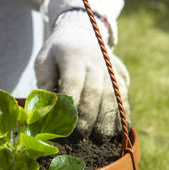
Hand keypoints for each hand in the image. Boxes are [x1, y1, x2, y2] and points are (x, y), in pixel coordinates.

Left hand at [35, 10, 129, 139]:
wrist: (82, 31)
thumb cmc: (57, 51)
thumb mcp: (44, 60)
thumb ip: (44, 82)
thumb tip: (45, 107)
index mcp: (73, 56)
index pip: (73, 82)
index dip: (70, 105)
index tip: (65, 124)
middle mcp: (96, 60)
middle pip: (95, 91)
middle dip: (88, 116)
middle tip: (81, 135)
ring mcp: (111, 66)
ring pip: (113, 95)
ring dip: (109, 118)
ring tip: (102, 138)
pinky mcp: (122, 72)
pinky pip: (124, 94)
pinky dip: (123, 112)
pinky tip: (119, 130)